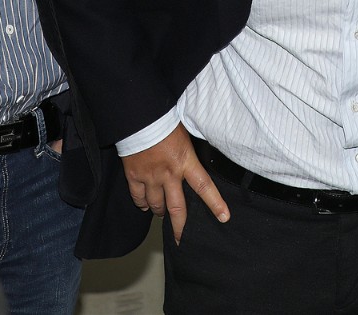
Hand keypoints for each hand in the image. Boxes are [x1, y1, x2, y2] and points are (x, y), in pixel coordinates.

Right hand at [122, 124, 229, 243]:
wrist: (139, 117)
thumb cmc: (165, 121)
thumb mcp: (185, 136)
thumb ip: (189, 154)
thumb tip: (195, 164)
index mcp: (185, 162)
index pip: (205, 186)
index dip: (215, 204)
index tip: (224, 217)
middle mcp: (169, 174)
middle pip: (177, 208)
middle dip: (180, 227)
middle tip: (182, 240)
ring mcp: (150, 177)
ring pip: (156, 205)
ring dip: (160, 212)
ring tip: (162, 214)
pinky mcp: (134, 175)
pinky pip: (138, 197)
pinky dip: (141, 204)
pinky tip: (144, 206)